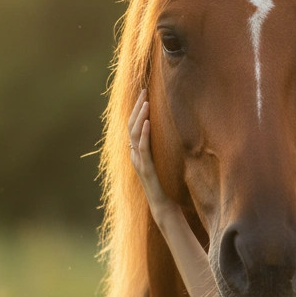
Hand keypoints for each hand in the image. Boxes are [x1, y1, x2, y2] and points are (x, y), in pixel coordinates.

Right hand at [128, 90, 173, 224]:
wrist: (163, 205)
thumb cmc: (164, 184)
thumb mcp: (160, 161)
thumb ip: (157, 148)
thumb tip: (162, 132)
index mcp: (137, 152)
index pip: (133, 125)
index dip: (136, 109)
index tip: (144, 94)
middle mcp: (135, 155)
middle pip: (131, 126)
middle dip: (137, 107)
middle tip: (144, 91)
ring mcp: (139, 162)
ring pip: (134, 134)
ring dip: (140, 116)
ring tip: (147, 102)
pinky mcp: (146, 169)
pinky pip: (143, 148)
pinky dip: (144, 134)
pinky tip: (148, 122)